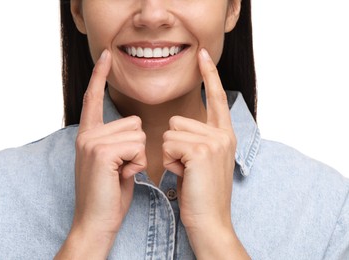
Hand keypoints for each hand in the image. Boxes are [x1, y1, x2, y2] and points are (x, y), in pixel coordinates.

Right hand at [55, 50, 146, 258]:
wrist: (96, 222)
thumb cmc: (109, 194)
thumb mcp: (113, 163)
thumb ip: (118, 142)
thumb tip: (134, 130)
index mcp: (89, 135)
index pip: (93, 98)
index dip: (99, 76)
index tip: (106, 55)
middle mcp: (87, 134)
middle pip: (132, 121)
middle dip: (136, 146)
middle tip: (122, 168)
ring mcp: (92, 142)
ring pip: (137, 133)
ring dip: (137, 156)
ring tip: (122, 173)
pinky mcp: (101, 152)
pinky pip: (136, 146)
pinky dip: (136, 163)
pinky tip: (123, 176)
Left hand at [162, 48, 248, 258]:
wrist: (210, 221)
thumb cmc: (200, 193)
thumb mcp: (201, 162)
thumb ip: (196, 139)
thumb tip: (176, 126)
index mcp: (224, 135)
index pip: (216, 97)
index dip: (209, 74)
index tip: (202, 53)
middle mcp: (223, 134)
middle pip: (178, 119)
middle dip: (174, 143)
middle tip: (186, 167)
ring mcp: (215, 141)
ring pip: (171, 131)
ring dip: (171, 153)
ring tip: (185, 172)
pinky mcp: (202, 150)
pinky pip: (169, 143)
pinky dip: (169, 161)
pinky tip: (183, 175)